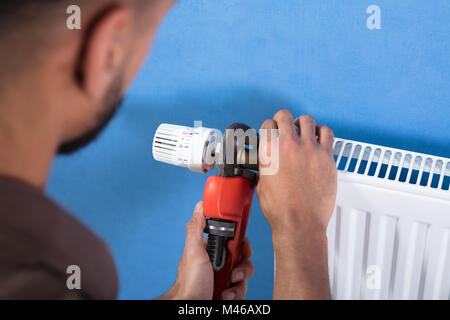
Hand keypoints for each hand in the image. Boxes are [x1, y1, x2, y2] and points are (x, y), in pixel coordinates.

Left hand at [158, 201, 254, 299]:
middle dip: (244, 264)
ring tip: (228, 285)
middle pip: (243, 257)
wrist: (190, 306)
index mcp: (211, 249)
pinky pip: (242, 289)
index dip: (241, 242)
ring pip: (245, 274)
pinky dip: (236, 293)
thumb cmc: (189, 282)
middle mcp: (219, 262)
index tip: (243, 246)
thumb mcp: (193, 251)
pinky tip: (225, 295)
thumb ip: (196, 227)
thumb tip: (200, 206)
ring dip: (240, 281)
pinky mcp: (229, 290)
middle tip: (235, 271)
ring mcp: (224, 277)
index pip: (233, 239)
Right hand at [257, 111, 335, 298]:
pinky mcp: (326, 156)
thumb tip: (269, 160)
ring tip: (304, 131)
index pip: (268, 124)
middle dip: (284, 119)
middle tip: (286, 126)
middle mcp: (288, 145)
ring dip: (303, 124)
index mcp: (269, 151)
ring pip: (307, 120)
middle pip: (285, 116)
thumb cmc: (280, 209)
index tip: (273, 130)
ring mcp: (309, 149)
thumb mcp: (262, 183)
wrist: (299, 223)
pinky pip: (327, 133)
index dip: (270, 127)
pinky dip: (322, 132)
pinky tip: (319, 138)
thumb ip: (266, 165)